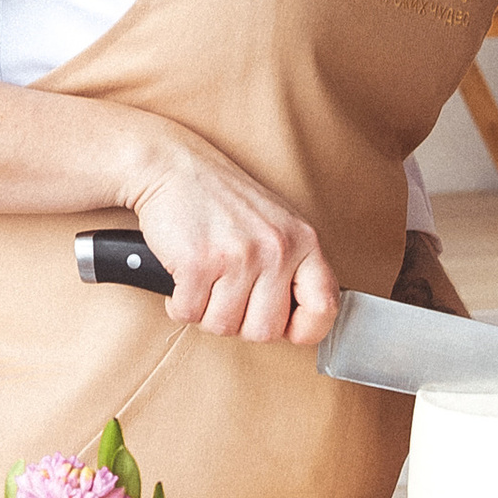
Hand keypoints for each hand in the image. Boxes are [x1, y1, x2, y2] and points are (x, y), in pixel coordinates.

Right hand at [125, 132, 340, 345]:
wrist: (173, 166)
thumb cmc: (222, 199)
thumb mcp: (278, 225)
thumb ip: (295, 268)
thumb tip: (300, 324)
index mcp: (304, 241)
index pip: (324, 308)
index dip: (303, 329)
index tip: (284, 326)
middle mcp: (277, 249)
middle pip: (265, 331)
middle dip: (239, 322)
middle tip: (227, 297)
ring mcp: (238, 256)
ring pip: (222, 326)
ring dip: (205, 313)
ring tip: (205, 283)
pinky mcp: (198, 262)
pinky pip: (188, 313)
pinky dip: (179, 304)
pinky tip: (184, 279)